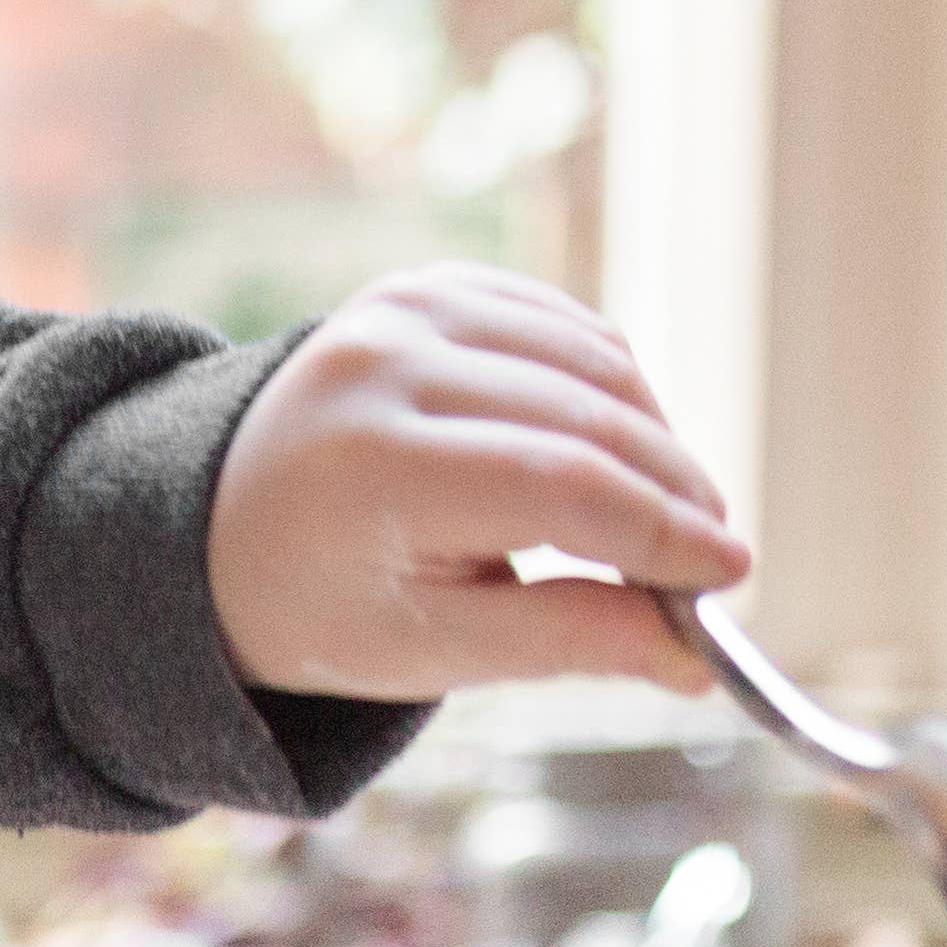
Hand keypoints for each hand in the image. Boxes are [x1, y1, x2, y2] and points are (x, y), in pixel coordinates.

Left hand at [209, 265, 747, 701]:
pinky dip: (612, 389)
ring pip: (594, 363)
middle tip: (715, 563)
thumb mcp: (424, 647)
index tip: (729, 577)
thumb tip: (693, 659)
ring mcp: (407, 308)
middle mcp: (385, 362)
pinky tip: (616, 451)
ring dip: (655, 440)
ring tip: (663, 520)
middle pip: (587, 419)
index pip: (558, 486)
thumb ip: (559, 642)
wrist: (217, 521)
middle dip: (672, 492)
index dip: (659, 532)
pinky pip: (566, 329)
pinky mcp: (431, 287)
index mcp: (370, 464)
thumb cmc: (319, 602)